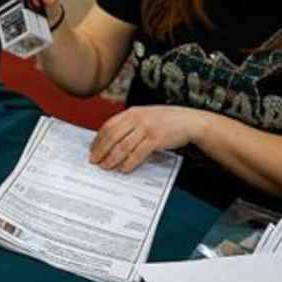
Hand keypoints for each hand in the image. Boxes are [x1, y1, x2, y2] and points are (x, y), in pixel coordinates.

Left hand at [89, 105, 207, 172]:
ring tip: (106, 167)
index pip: (108, 126)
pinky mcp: (156, 139)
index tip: (92, 149)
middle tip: (95, 161)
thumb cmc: (166, 120)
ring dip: (112, 158)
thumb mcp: (145, 116)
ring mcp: (146, 128)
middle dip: (101, 150)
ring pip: (123, 146)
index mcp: (132, 112)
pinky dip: (129, 162)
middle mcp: (137, 118)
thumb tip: (112, 140)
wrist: (189, 121)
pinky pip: (138, 153)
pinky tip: (123, 169)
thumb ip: (130, 125)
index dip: (98, 139)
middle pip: (112, 136)